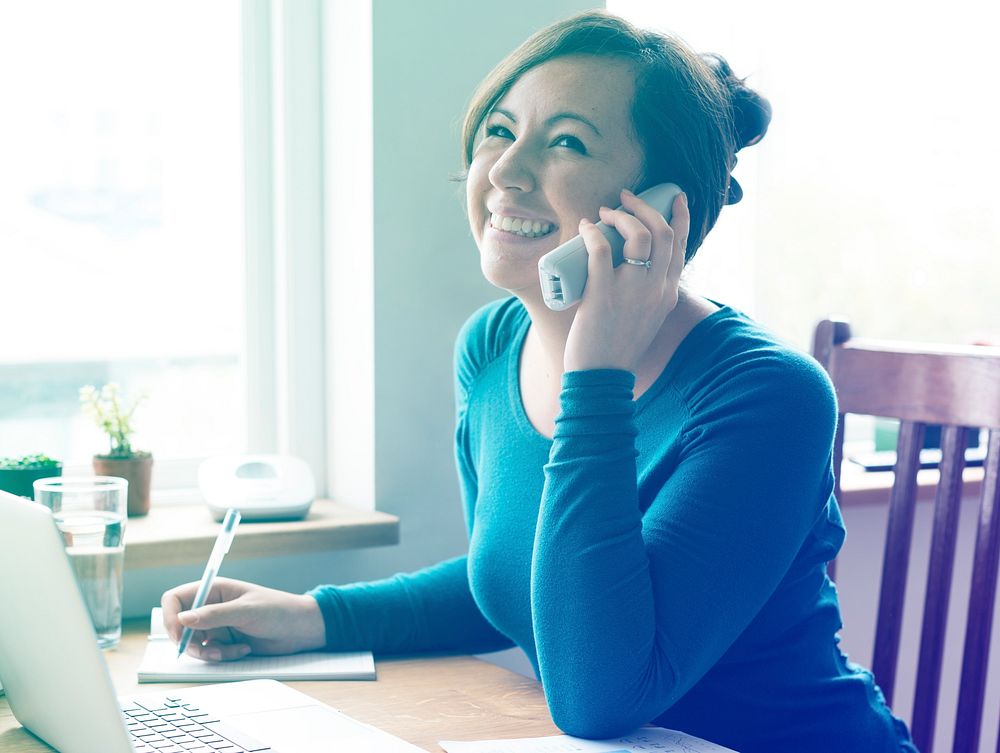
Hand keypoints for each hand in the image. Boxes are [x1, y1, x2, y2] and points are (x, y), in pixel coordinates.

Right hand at [161, 577, 326, 661]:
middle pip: (180, 625)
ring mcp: (217, 625)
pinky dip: (222, 655)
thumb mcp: (245, 611)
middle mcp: (211, 606)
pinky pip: (210, 653)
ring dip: (209, 652)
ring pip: (194, 643)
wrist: (300, 629)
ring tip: (232, 650)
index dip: (171, 617)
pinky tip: (242, 650)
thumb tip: (182, 618)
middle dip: (190, 642)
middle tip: (207, 650)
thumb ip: (214, 615)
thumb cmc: (278, 610)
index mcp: (214, 590)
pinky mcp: (225, 641)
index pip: (175, 599)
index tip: (179, 635)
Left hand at [564, 188, 688, 372]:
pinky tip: (586, 227)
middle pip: (662, 232)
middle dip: (645, 206)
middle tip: (626, 198)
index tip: (674, 197)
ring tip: (605, 212)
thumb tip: (630, 266)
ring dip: (621, 215)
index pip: (680, 245)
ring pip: (638, 236)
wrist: (602, 376)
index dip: (680, 216)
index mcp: (668, 293)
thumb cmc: (617, 347)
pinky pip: (601, 251)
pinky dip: (593, 232)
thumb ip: (647, 293)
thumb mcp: (647, 317)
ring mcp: (632, 291)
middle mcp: (656, 289)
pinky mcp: (603, 294)